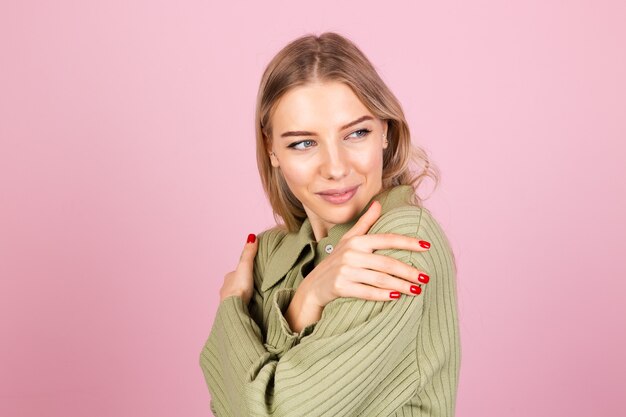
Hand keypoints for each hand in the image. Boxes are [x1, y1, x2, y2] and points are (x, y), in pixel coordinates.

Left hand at [219, 233, 257, 304]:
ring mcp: (226, 299)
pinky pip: (236, 304)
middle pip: (235, 282)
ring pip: (235, 294)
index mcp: (228, 277)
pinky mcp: (231, 309)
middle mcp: (225, 287)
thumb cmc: (239, 287)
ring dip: (241, 294)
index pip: (237, 271)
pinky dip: (241, 303)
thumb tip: (251, 236)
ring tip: (251, 296)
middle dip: (242, 283)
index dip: (244, 270)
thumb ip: (249, 253)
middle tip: (252, 285)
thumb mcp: (245, 266)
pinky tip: (247, 305)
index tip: (252, 271)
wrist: (234, 307)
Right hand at [301, 200, 430, 307]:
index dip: (408, 242)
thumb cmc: (336, 261)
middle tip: (426, 277)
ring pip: (379, 279)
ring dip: (401, 285)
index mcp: (357, 241)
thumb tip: (378, 203)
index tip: (427, 246)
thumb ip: (365, 222)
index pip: (387, 239)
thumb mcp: (349, 239)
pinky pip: (367, 292)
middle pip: (386, 263)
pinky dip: (383, 295)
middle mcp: (351, 254)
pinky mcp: (341, 287)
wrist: (313, 285)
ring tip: (417, 290)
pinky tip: (397, 297)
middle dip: (408, 270)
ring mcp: (345, 271)